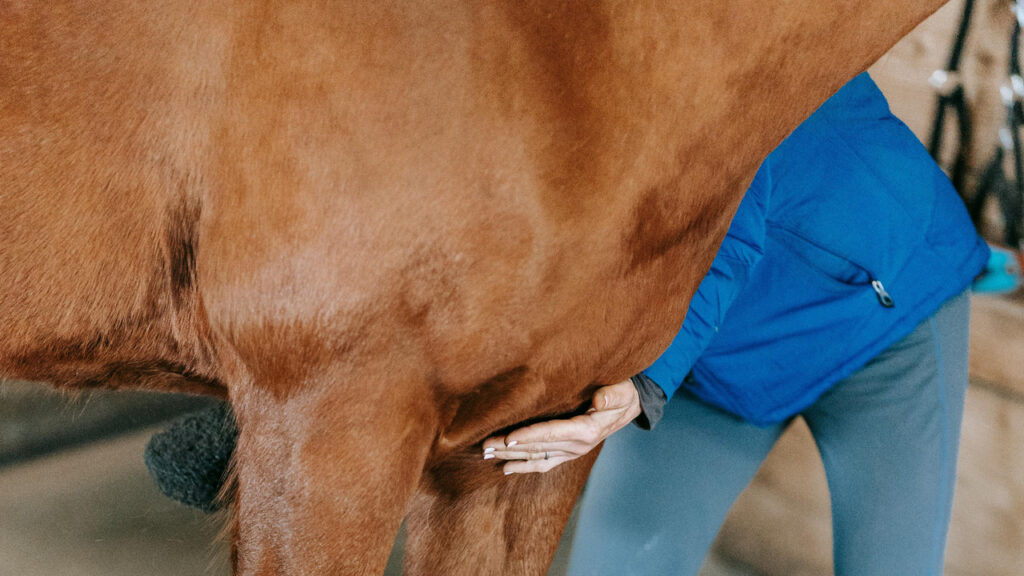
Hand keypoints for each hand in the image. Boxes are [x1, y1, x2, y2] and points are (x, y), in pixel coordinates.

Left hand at [481, 379, 641, 473]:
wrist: (629, 406)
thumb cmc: (622, 392)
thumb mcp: (622, 389)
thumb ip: (611, 395)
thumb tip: (599, 400)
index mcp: (587, 430)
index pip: (552, 432)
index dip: (529, 435)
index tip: (508, 437)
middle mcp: (577, 446)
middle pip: (538, 447)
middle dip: (510, 447)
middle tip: (485, 445)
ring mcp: (572, 452)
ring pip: (536, 456)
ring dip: (511, 456)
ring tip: (488, 454)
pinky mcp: (568, 453)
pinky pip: (544, 463)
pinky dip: (524, 466)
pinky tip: (506, 467)